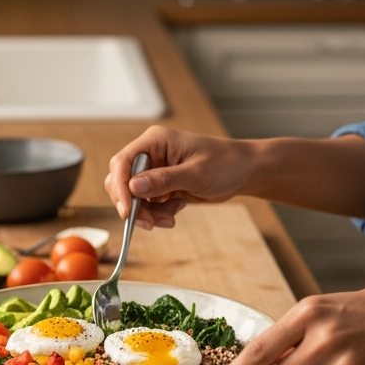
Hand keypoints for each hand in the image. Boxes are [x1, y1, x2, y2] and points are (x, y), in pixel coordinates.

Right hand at [105, 125, 258, 229]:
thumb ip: (164, 180)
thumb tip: (132, 187)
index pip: (123, 162)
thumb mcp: (196, 173)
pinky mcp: (162, 184)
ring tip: (170, 218)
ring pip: (134, 197)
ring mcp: (155, 170)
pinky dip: (158, 213)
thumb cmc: (226, 163)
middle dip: (134, 205)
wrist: (245, 171)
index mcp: (155, 141)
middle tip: (150, 223)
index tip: (127, 211)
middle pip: (122, 181)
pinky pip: (148, 203)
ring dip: (148, 213)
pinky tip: (176, 210)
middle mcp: (151, 154)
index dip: (119, 187)